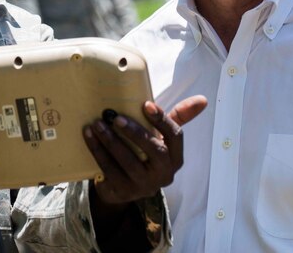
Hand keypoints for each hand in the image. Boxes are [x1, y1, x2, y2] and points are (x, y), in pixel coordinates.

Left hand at [83, 95, 207, 205]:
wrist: (122, 186)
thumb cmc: (145, 152)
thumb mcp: (161, 136)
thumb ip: (179, 117)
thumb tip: (203, 99)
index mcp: (175, 157)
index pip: (175, 136)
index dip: (162, 120)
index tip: (146, 104)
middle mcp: (164, 174)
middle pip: (155, 150)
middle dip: (135, 132)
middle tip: (115, 117)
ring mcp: (144, 186)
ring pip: (128, 161)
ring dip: (110, 141)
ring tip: (97, 124)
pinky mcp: (124, 192)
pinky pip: (109, 169)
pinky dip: (97, 151)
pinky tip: (89, 136)